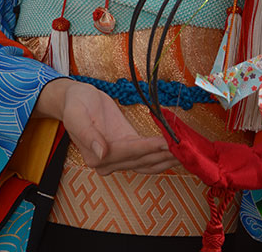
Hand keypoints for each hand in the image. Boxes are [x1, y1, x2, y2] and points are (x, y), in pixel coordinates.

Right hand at [35, 78, 179, 174]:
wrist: (75, 99)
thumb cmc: (75, 104)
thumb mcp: (76, 115)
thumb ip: (87, 134)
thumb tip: (101, 153)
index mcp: (95, 156)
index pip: (127, 152)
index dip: (146, 148)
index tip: (164, 143)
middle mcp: (108, 162)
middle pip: (140, 160)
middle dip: (163, 154)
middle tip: (183, 148)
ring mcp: (118, 157)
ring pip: (146, 163)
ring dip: (166, 159)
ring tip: (186, 153)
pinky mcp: (127, 148)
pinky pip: (146, 156)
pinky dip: (161, 155)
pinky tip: (176, 151)